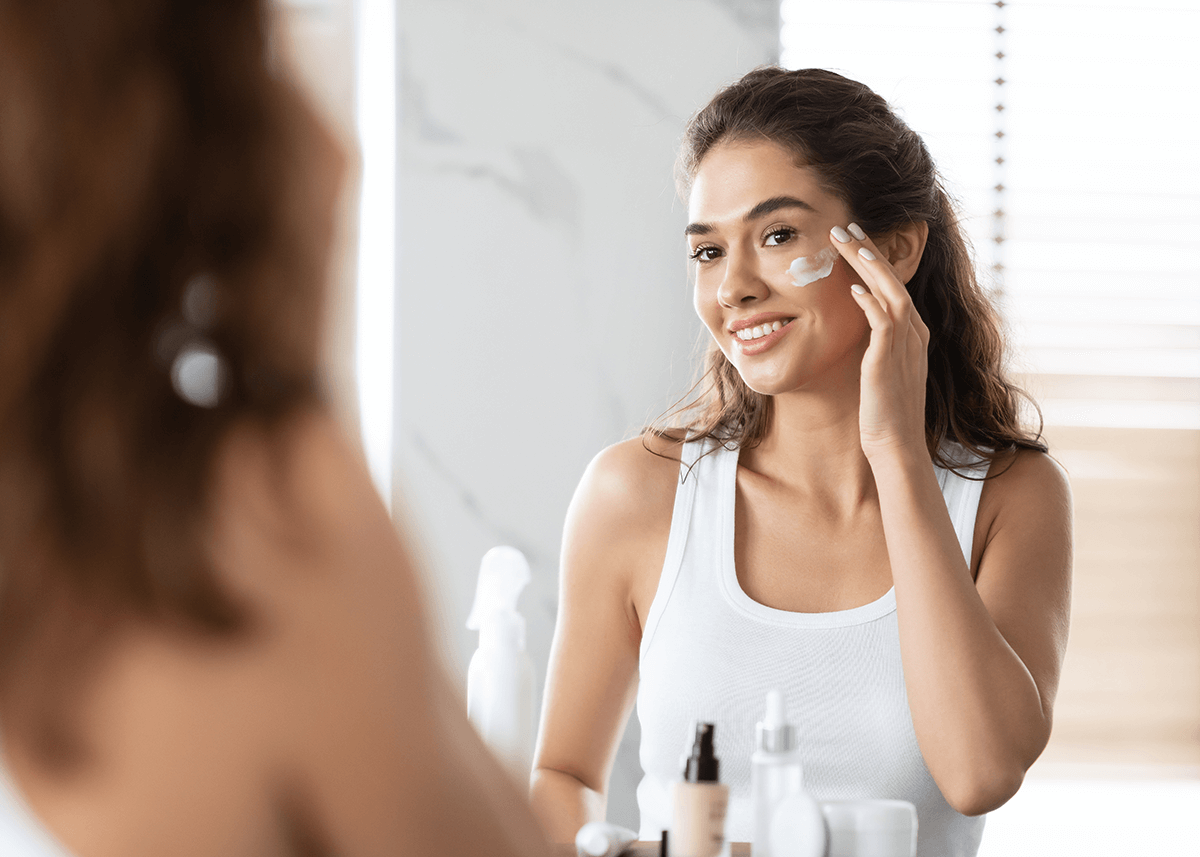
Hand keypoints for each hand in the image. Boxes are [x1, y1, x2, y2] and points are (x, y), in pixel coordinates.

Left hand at [831, 222, 929, 463]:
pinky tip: (851, 288)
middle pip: (893, 280)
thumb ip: (877, 344)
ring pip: (889, 292)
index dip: (874, 260)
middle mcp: (914, 333)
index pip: (894, 285)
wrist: (896, 444)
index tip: (854, 239)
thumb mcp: (881, 369)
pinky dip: (869, 302)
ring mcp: (905, 344)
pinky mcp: (890, 359)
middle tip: (846, 226)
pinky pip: (883, 321)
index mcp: (913, 333)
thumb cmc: (884, 411)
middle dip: (869, 250)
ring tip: (845, 242)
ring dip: (867, 265)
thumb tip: (860, 326)